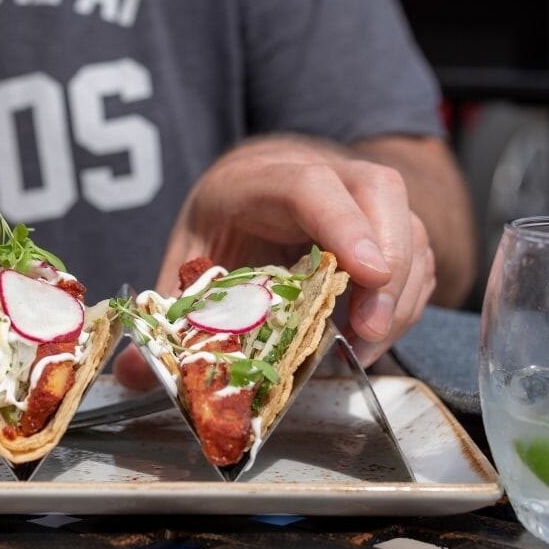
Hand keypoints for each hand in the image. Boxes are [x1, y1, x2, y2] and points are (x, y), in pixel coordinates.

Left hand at [114, 134, 436, 389]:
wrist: (253, 185)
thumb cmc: (221, 222)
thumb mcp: (186, 259)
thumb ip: (171, 313)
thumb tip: (131, 376)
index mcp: (258, 178)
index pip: (308, 184)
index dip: (341, 224)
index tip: (362, 274)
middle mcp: (319, 172)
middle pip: (377, 191)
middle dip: (387, 262)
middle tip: (369, 329)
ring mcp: (359, 194)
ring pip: (408, 224)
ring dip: (402, 290)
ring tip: (368, 345)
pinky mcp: (386, 221)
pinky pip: (417, 253)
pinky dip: (408, 297)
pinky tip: (376, 333)